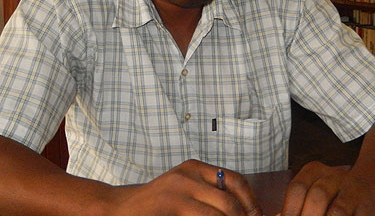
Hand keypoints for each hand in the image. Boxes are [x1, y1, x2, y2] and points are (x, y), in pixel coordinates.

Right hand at [107, 159, 263, 215]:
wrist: (120, 208)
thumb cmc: (156, 205)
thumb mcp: (184, 191)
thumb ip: (207, 195)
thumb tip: (238, 210)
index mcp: (196, 167)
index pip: (236, 180)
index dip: (250, 202)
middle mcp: (191, 172)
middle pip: (232, 198)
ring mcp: (181, 186)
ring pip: (222, 210)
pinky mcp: (174, 201)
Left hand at [280, 161, 374, 215]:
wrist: (370, 183)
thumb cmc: (332, 192)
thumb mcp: (313, 189)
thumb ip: (297, 203)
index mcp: (314, 170)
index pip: (297, 188)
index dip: (289, 209)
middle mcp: (334, 176)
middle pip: (317, 196)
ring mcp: (353, 191)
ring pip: (337, 210)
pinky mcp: (369, 207)